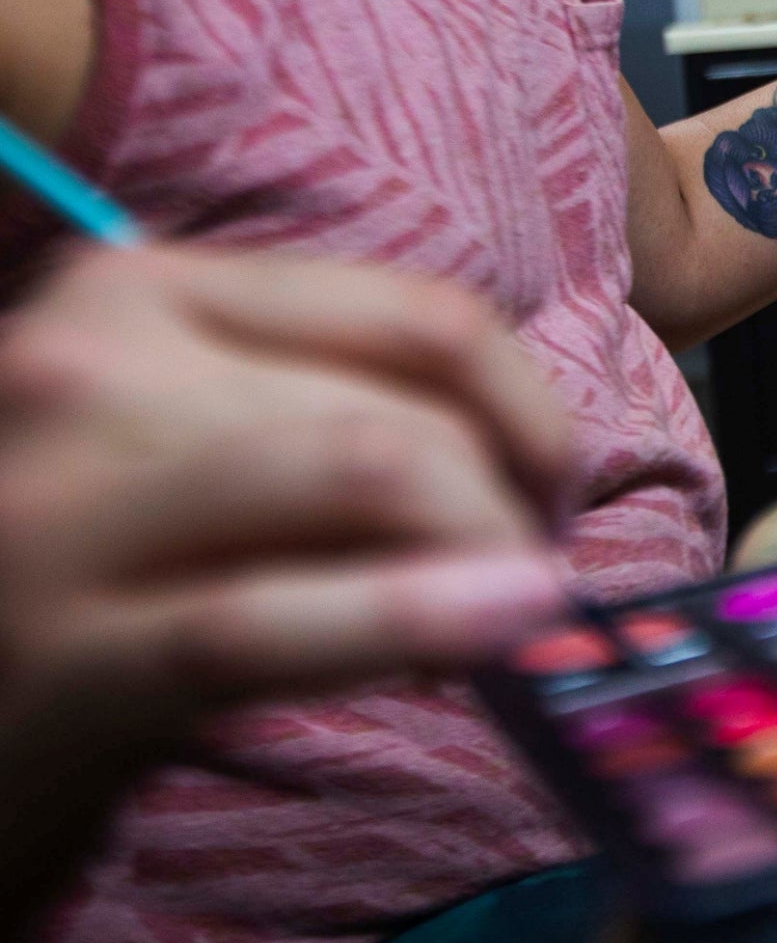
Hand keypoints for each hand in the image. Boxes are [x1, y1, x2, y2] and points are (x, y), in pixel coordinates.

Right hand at [0, 246, 576, 937]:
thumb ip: (316, 405)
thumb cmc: (82, 573)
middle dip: (512, 504)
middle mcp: (85, 365)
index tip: (556, 489)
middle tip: (531, 586)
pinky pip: (268, 620)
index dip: (530, 408)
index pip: (417, 316)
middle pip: (405, 410)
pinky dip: (411, 617)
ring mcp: (58, 506)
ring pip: (368, 477)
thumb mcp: (174, 442)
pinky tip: (493, 636)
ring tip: (503, 624)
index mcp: (133, 289)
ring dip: (484, 555)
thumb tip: (532, 458)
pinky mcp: (56, 653)